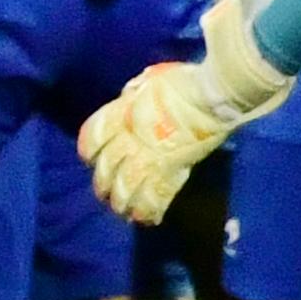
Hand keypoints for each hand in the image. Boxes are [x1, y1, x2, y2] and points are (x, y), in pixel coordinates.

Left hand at [74, 5, 286, 221]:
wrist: (212, 95)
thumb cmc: (184, 81)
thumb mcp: (150, 80)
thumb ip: (135, 94)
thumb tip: (130, 98)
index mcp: (121, 114)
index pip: (92, 136)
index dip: (88, 149)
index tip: (89, 157)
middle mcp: (130, 139)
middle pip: (107, 167)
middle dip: (103, 183)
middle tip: (103, 193)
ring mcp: (151, 157)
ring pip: (127, 187)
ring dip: (122, 201)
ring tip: (121, 210)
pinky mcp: (174, 171)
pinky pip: (157, 196)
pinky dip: (151, 210)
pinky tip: (147, 218)